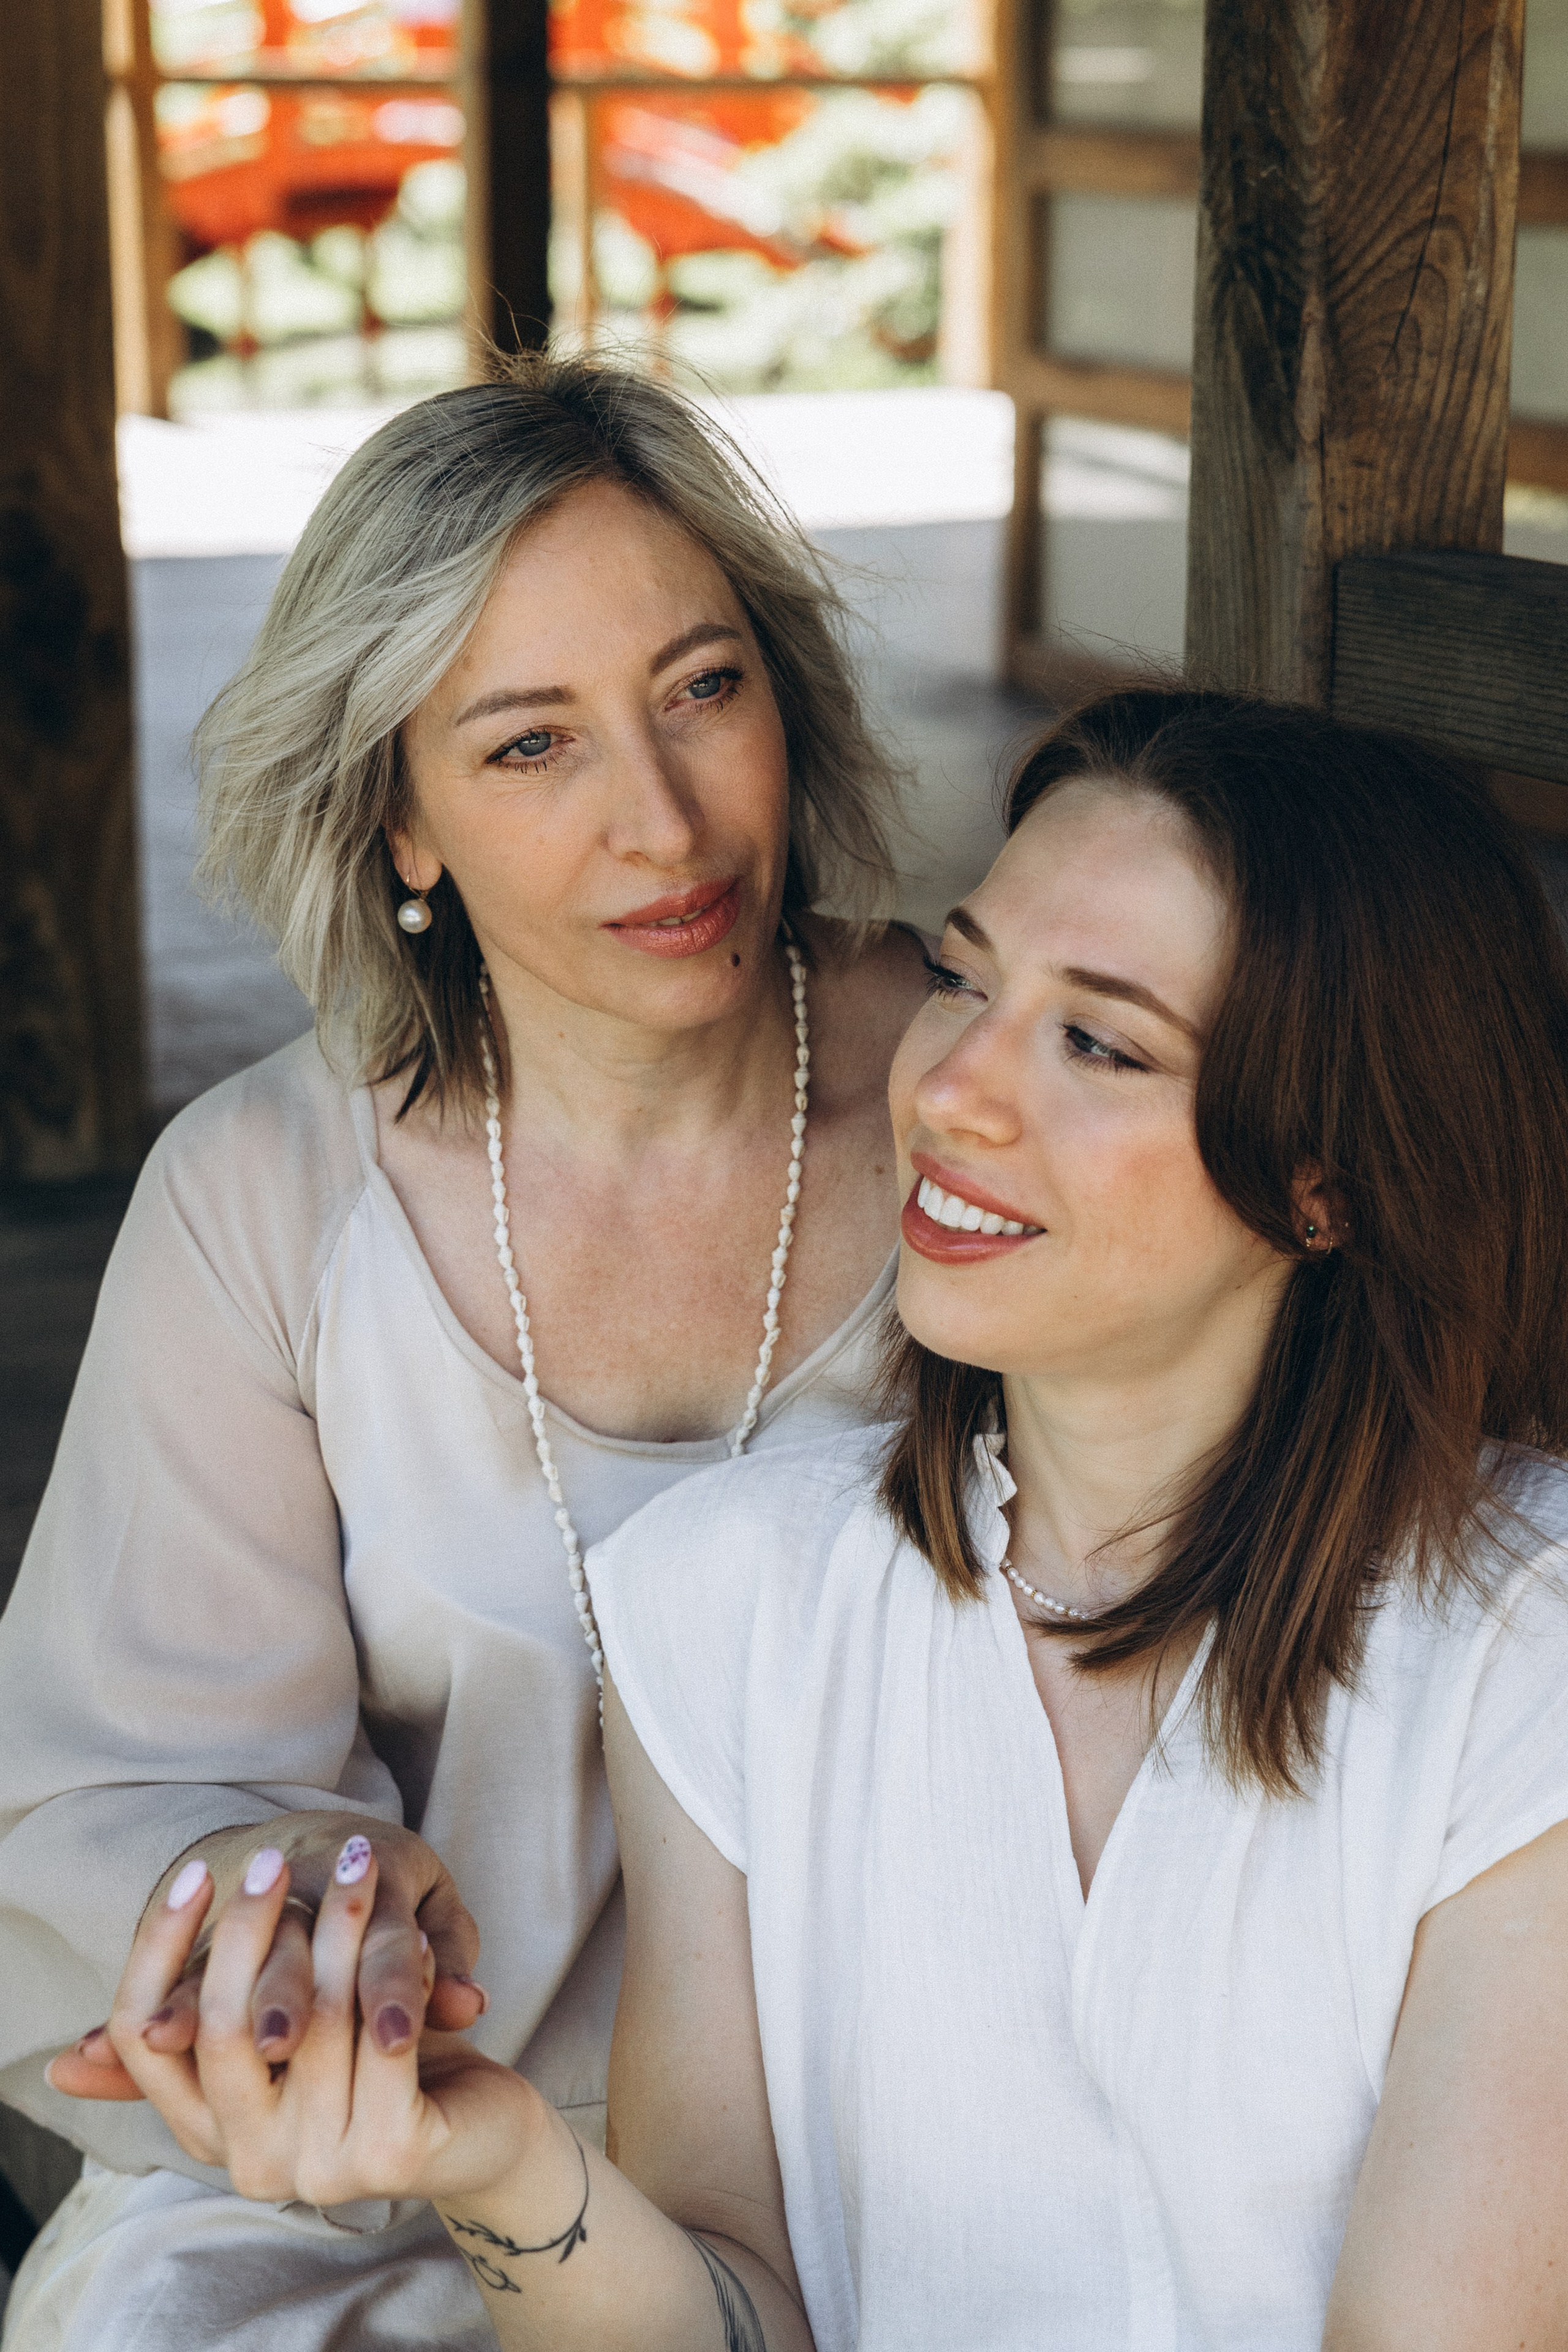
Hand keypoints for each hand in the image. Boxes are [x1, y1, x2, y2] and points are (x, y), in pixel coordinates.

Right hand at [95, 1833, 539, 2211]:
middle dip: (248, 1929)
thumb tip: (66, 2062)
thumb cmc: (371, 2065)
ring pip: (314, 2021)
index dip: (160, 1953)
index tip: (192, 1872)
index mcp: (211, 2133)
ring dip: (336, 1929)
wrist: (488, 2125)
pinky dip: (401, 1974)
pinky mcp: (395, 2155)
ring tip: (354, 1859)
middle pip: (222, 2027)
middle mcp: (253, 2163)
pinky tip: (415, 1924)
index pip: (147, 2040)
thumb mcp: (283, 2038)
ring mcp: (322, 2166)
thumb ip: (197, 2038)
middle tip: (271, 1856)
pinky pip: (386, 2045)